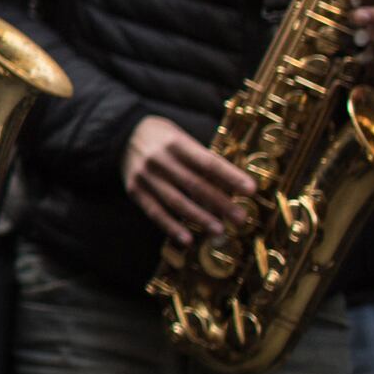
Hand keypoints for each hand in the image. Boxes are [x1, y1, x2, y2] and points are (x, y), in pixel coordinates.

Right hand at [124, 114, 254, 245]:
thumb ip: (202, 161)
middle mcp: (159, 159)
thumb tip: (232, 188)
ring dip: (200, 218)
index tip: (251, 190)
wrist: (123, 134)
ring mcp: (145, 175)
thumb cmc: (164, 139)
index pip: (208, 163)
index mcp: (176, 143)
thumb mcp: (182, 139)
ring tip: (220, 230)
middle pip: (195, 184)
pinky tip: (187, 239)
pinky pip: (155, 211)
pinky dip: (171, 226)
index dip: (230, 176)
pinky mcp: (135, 190)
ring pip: (176, 201)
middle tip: (241, 218)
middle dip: (220, 203)